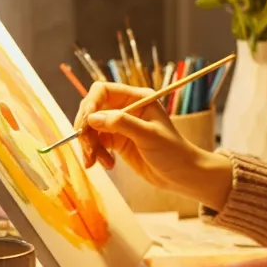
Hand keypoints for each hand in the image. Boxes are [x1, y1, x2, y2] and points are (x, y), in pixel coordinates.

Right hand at [73, 82, 232, 209]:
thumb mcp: (148, 135)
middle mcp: (126, 108)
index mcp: (137, 98)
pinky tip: (108, 165)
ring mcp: (120, 125)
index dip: (90, 104)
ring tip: (97, 162)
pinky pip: (97, 143)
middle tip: (88, 150)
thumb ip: (120, 124)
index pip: (102, 91)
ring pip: (92, 129)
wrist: (181, 175)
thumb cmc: (172, 151)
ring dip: (90, 146)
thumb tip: (92, 118)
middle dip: (87, 130)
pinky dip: (96, 154)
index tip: (85, 125)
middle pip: (93, 110)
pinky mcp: (117, 142)